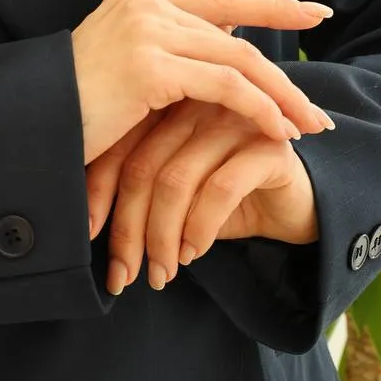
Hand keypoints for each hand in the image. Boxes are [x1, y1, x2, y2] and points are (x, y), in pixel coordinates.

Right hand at [71, 0, 334, 164]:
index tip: (315, 12)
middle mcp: (145, 3)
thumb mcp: (121, 74)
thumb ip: (166, 59)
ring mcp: (147, 30)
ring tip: (309, 127)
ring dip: (281, 97)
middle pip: (237, 34)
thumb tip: (225, 68)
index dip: (272, 5)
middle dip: (284, 76)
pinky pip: (224, 86)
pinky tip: (277, 132)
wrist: (23, 124)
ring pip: (239, 59)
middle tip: (318, 112)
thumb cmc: (69, 112)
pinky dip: (258, 109)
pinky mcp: (149, 66)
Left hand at [86, 99, 321, 294]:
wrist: (297, 203)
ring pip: (176, 180)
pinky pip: (219, 189)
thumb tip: (83, 228)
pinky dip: (198, 228)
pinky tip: (192, 253)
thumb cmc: (226, 200)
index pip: (117, 149)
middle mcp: (197, 105)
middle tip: (125, 274)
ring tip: (161, 272)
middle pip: (143, 167)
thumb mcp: (174, 197)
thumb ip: (137, 193)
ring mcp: (233, 120)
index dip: (98, 198)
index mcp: (166, 107)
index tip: (87, 241)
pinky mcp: (267, 145)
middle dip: (128, 229)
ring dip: (161, 236)